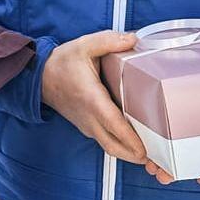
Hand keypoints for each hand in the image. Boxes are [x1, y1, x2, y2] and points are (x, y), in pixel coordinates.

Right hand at [40, 31, 147, 163]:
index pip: (113, 124)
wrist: (38, 78)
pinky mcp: (88, 127)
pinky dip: (123, 148)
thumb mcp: (83, 45)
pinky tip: (139, 144)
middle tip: (160, 161)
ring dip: (131, 155)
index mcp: (91, 99)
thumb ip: (108, 41)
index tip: (147, 151)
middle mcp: (89, 118)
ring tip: (155, 157)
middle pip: (115, 146)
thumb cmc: (61, 63)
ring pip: (112, 148)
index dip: (131, 139)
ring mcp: (88, 125)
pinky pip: (107, 142)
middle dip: (137, 156)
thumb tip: (134, 39)